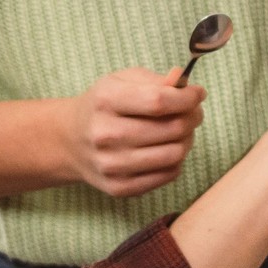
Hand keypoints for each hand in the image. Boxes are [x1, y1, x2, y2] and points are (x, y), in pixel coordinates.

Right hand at [57, 67, 205, 198]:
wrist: (69, 140)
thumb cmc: (103, 106)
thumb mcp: (122, 81)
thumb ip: (155, 80)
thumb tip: (184, 83)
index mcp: (106, 100)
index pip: (159, 101)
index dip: (187, 98)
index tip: (198, 94)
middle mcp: (105, 134)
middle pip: (172, 128)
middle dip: (192, 117)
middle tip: (193, 112)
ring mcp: (111, 165)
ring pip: (175, 154)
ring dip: (187, 140)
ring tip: (180, 131)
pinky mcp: (119, 187)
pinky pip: (168, 175)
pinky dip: (176, 161)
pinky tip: (166, 149)